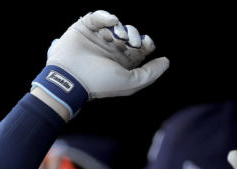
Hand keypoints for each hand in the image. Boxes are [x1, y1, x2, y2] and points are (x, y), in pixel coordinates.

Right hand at [46, 10, 168, 98]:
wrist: (70, 78)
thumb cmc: (100, 83)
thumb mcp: (131, 83)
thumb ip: (150, 73)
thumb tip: (166, 61)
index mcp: (122, 62)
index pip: (140, 48)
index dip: (146, 43)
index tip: (147, 44)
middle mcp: (111, 49)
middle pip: (130, 34)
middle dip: (133, 35)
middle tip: (130, 41)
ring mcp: (98, 37)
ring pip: (116, 24)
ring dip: (120, 28)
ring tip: (117, 36)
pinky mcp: (85, 28)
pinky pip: (99, 16)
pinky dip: (106, 16)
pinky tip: (111, 21)